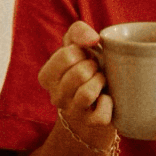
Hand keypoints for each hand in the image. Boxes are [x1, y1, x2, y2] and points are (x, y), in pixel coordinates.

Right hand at [39, 21, 113, 142]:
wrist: (101, 96)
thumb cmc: (88, 66)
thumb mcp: (78, 44)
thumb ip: (78, 32)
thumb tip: (92, 39)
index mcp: (46, 76)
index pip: (67, 55)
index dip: (83, 52)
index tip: (85, 58)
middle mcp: (55, 97)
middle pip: (79, 73)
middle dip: (93, 66)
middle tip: (95, 70)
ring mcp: (72, 112)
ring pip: (87, 93)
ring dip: (100, 81)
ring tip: (100, 81)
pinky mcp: (90, 124)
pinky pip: (101, 114)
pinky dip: (109, 103)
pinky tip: (107, 98)